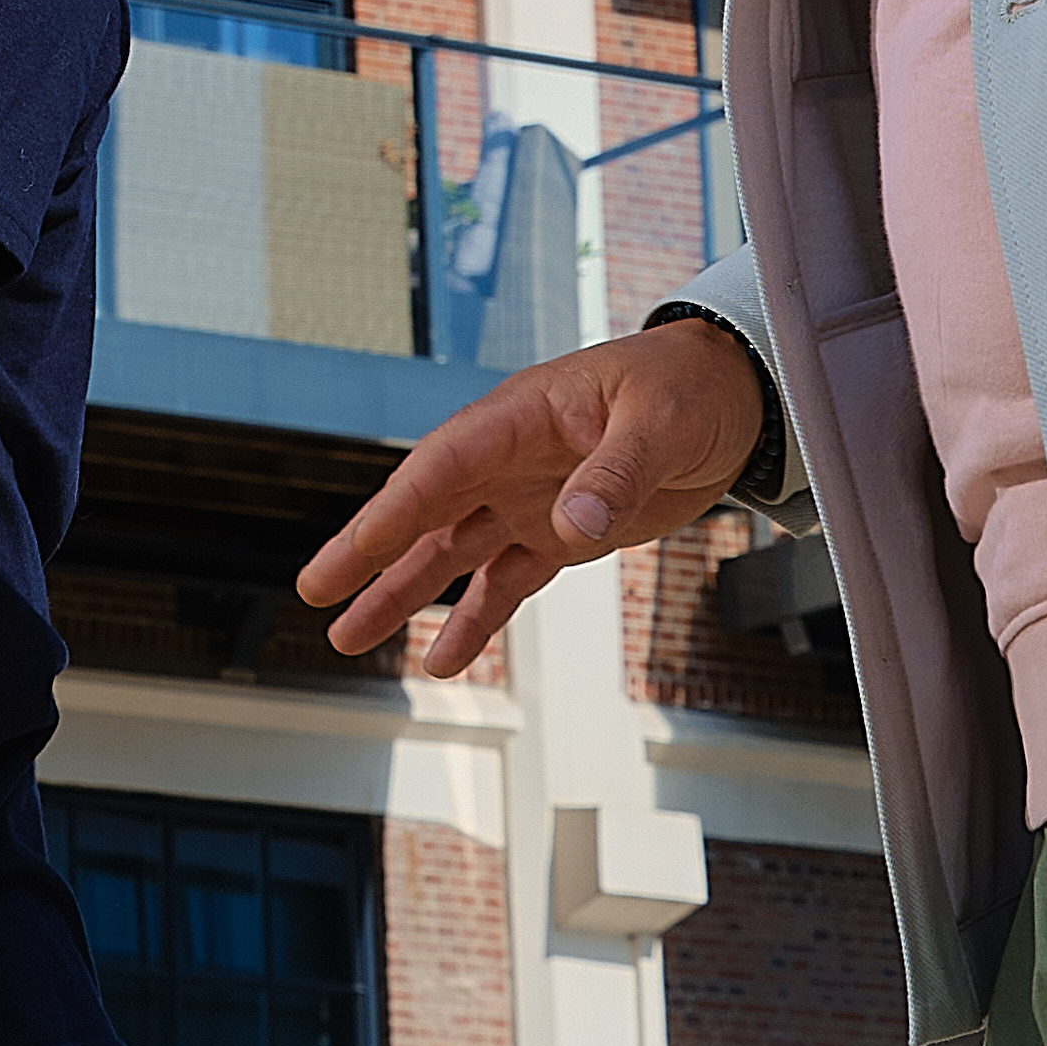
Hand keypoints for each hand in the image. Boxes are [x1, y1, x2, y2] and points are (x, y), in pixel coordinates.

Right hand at [290, 313, 773, 678]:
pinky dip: (475, 619)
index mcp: (520, 417)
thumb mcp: (660, 421)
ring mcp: (529, 499)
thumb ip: (616, 471)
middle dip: (368, 552)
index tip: (360, 546)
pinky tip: (444, 658)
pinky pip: (505, 582)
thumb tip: (574, 524)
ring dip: (402, 594)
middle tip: (316, 590)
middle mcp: (509, 461)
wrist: (730, 400)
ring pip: (451, 553)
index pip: (445, 464)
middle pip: (425, 511)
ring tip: (351, 637)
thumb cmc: (688, 387)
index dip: (399, 506)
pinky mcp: (561, 533)